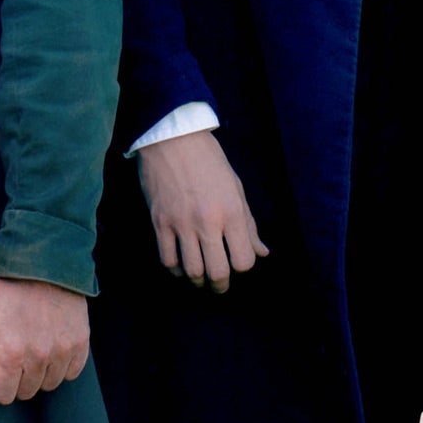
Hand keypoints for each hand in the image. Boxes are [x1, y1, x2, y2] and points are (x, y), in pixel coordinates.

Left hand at [0, 278, 89, 404]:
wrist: (44, 263)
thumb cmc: (9, 292)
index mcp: (10, 353)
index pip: (0, 396)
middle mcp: (38, 357)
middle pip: (25, 393)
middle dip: (16, 379)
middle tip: (14, 355)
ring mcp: (62, 351)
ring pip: (49, 385)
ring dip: (39, 373)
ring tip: (34, 348)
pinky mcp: (80, 343)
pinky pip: (71, 373)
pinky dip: (61, 366)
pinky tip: (52, 347)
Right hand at [135, 130, 268, 291]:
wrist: (172, 137)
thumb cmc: (209, 160)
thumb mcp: (236, 187)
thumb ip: (248, 224)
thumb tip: (262, 253)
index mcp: (231, 211)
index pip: (244, 260)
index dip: (243, 267)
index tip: (238, 263)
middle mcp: (207, 221)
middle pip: (218, 272)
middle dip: (221, 285)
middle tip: (220, 285)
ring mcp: (181, 223)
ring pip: (191, 271)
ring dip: (198, 280)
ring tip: (201, 278)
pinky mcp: (159, 222)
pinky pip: (168, 259)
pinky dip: (176, 269)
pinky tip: (181, 265)